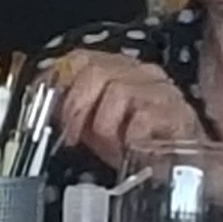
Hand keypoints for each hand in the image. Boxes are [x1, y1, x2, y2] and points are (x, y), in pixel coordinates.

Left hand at [56, 49, 205, 167]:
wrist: (178, 164)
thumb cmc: (133, 142)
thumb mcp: (93, 123)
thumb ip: (72, 106)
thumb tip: (44, 97)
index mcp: (118, 67)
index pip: (81, 57)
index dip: (60, 83)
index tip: (53, 111)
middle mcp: (140, 70)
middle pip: (96, 70)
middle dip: (78, 108)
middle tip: (76, 136)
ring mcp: (160, 88)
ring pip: (118, 91)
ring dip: (106, 128)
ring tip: (112, 145)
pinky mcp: (176, 111)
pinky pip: (142, 118)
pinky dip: (130, 137)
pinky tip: (132, 145)